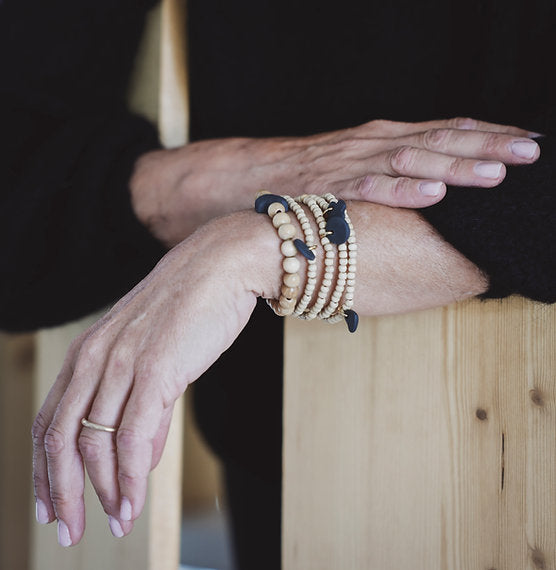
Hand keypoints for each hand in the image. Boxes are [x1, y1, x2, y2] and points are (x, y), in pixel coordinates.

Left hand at [31, 212, 279, 545]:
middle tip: (70, 532)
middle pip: (58, 439)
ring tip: (115, 523)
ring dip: (99, 493)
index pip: (49, 421)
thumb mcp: (157, 357)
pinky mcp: (156, 368)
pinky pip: (133, 437)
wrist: (224, 265)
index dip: (45, 469)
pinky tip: (134, 502)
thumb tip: (141, 458)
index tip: (53, 505)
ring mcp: (123, 362)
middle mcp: (95, 357)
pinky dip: (130, 478)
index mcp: (89, 352)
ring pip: (92, 444)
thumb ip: (145, 408)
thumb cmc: (193, 307)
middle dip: (61, 493)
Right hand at [131, 117, 538, 245]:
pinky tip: (431, 194)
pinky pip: (363, 187)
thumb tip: (421, 205)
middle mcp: (366, 145)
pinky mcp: (321, 188)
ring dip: (453, 164)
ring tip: (497, 171)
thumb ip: (384, 187)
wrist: (232, 180)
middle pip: (435, 140)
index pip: (440, 133)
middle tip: (530, 151)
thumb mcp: (348, 177)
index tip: (522, 143)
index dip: (482, 137)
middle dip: (485, 145)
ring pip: (406, 159)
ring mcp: (344, 164)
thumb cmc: (297, 185)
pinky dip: (397, 188)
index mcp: (378, 143)